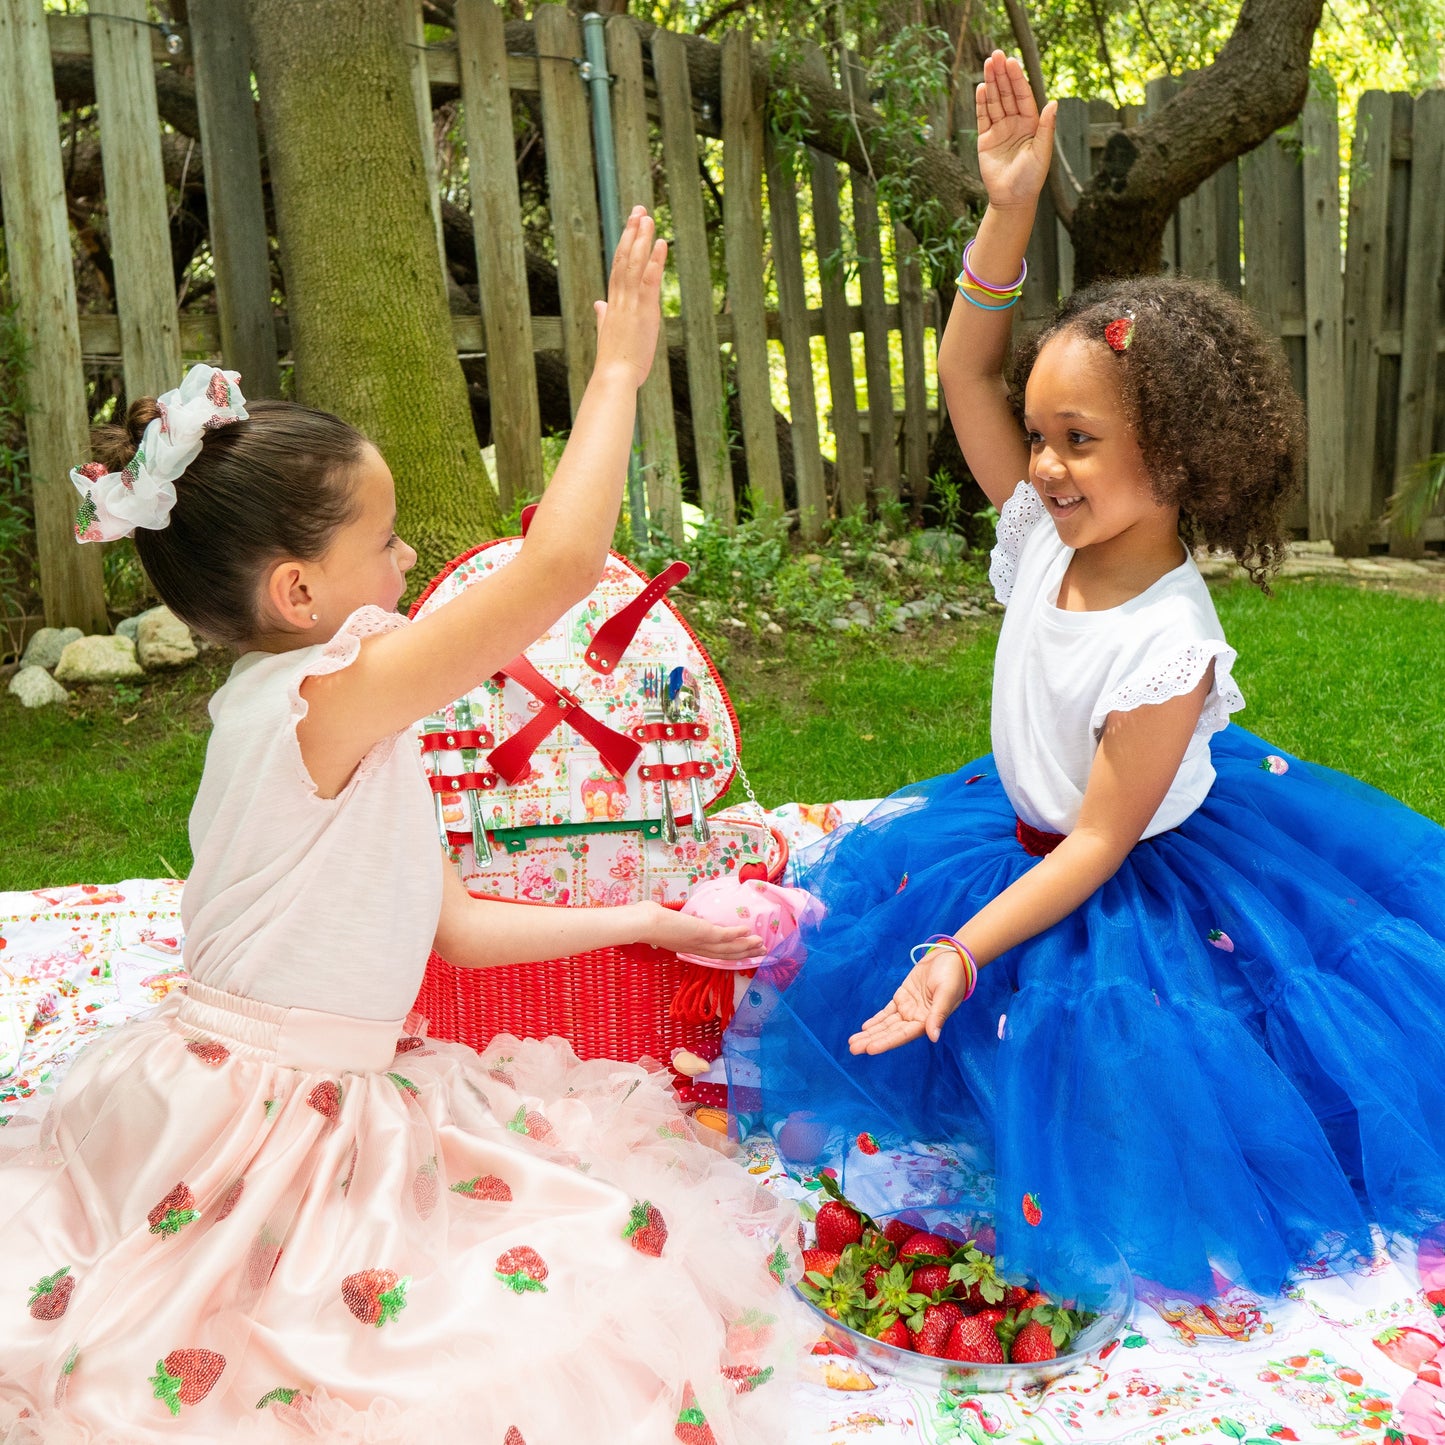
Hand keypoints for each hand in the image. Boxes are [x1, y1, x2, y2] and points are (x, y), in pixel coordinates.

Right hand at [592, 206, 667, 388]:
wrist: (614, 377)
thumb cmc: (613, 362)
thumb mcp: (607, 333)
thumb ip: (603, 316)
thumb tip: (599, 304)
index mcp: (613, 304)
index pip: (618, 268)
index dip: (624, 245)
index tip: (630, 227)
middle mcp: (620, 299)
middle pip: (624, 258)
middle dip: (631, 233)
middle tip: (638, 210)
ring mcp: (631, 303)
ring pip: (635, 264)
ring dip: (642, 238)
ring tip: (647, 217)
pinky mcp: (644, 311)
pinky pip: (649, 280)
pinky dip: (655, 260)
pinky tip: (660, 243)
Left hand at [640, 902, 764, 962]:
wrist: (643, 924)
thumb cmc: (646, 921)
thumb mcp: (664, 924)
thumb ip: (671, 923)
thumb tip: (668, 915)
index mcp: (689, 948)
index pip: (714, 954)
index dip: (731, 954)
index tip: (744, 952)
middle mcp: (696, 949)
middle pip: (726, 955)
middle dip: (745, 954)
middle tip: (761, 952)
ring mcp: (700, 942)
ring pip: (728, 949)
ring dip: (746, 947)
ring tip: (761, 944)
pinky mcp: (702, 933)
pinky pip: (724, 936)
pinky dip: (737, 934)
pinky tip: (747, 931)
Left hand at [848, 946, 970, 1053]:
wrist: (951, 958)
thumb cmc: (952, 976)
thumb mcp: (946, 994)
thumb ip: (938, 1015)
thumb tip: (933, 1037)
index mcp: (927, 1021)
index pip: (903, 1035)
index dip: (886, 1042)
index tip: (870, 1049)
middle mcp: (916, 1019)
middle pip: (891, 1032)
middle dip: (872, 1040)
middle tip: (853, 1049)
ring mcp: (908, 1008)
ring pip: (886, 1024)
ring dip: (871, 1033)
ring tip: (853, 1042)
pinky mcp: (903, 997)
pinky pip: (887, 1012)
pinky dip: (876, 1020)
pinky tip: (865, 1027)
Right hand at [975, 50, 1056, 211]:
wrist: (1012, 199)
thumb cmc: (1031, 178)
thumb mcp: (1042, 152)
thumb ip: (1047, 128)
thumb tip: (1054, 103)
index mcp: (1031, 123)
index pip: (1023, 95)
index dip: (1017, 78)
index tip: (1012, 62)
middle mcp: (1015, 122)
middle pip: (1007, 93)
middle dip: (1002, 74)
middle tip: (996, 55)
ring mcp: (999, 130)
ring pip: (994, 101)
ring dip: (991, 83)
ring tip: (987, 64)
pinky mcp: (985, 140)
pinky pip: (983, 117)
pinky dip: (982, 103)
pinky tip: (981, 88)